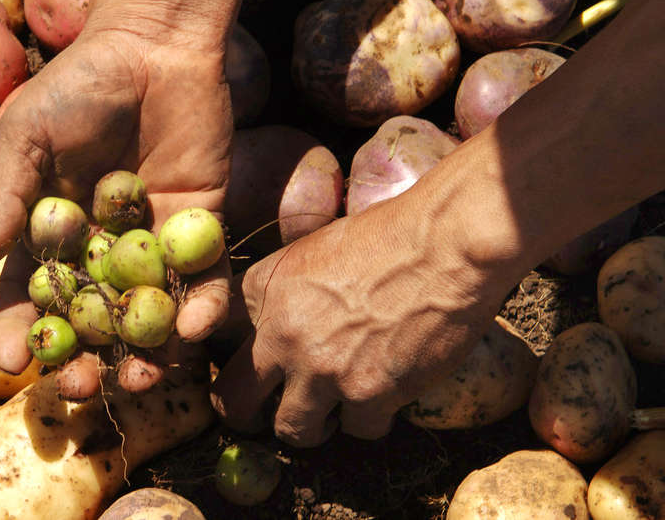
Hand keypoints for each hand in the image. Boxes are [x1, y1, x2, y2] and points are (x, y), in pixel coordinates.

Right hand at [0, 26, 232, 397]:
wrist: (154, 47)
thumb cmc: (79, 85)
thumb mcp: (26, 135)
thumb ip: (4, 196)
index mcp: (49, 232)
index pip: (28, 293)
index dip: (17, 329)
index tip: (10, 364)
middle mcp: (98, 249)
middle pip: (89, 319)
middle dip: (84, 358)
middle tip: (81, 385)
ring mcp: (150, 244)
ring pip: (147, 315)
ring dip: (146, 353)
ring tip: (141, 379)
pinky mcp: (200, 231)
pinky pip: (204, 281)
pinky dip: (203, 309)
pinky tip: (193, 328)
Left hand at [211, 192, 512, 446]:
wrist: (446, 243)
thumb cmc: (389, 234)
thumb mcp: (313, 249)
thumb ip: (282, 291)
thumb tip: (270, 323)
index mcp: (263, 292)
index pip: (217, 344)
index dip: (236, 363)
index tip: (252, 372)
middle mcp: (282, 335)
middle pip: (236, 402)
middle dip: (248, 416)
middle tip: (269, 415)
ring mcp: (322, 370)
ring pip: (293, 431)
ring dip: (312, 425)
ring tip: (334, 409)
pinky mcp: (369, 394)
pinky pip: (358, 430)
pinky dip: (371, 418)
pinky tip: (386, 393)